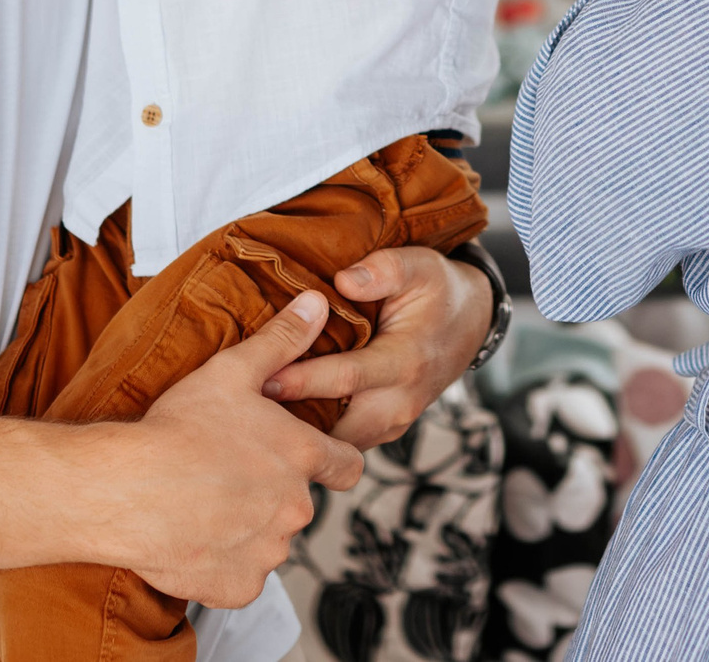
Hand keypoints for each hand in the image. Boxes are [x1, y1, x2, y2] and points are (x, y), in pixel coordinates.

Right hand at [108, 292, 365, 605]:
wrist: (125, 490)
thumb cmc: (177, 429)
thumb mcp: (232, 370)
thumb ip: (282, 340)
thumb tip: (317, 304)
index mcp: (302, 456)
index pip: (348, 466)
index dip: (332, 460)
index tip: (307, 458)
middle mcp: (296, 508)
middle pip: (299, 503)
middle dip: (272, 492)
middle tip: (227, 474)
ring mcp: (268, 551)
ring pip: (269, 540)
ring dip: (247, 527)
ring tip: (203, 503)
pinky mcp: (238, 586)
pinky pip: (240, 576)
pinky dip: (222, 563)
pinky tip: (192, 536)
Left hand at [260, 246, 492, 449]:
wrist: (469, 322)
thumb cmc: (436, 290)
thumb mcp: (418, 265)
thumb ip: (383, 270)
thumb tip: (343, 281)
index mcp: (407, 361)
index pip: (345, 378)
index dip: (301, 380)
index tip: (260, 378)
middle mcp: (400, 402)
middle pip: (335, 426)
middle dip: (288, 424)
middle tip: (239, 415)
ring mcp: (393, 423)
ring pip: (336, 445)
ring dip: (297, 435)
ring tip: (248, 423)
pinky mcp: (383, 430)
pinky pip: (341, 442)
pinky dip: (311, 436)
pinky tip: (274, 422)